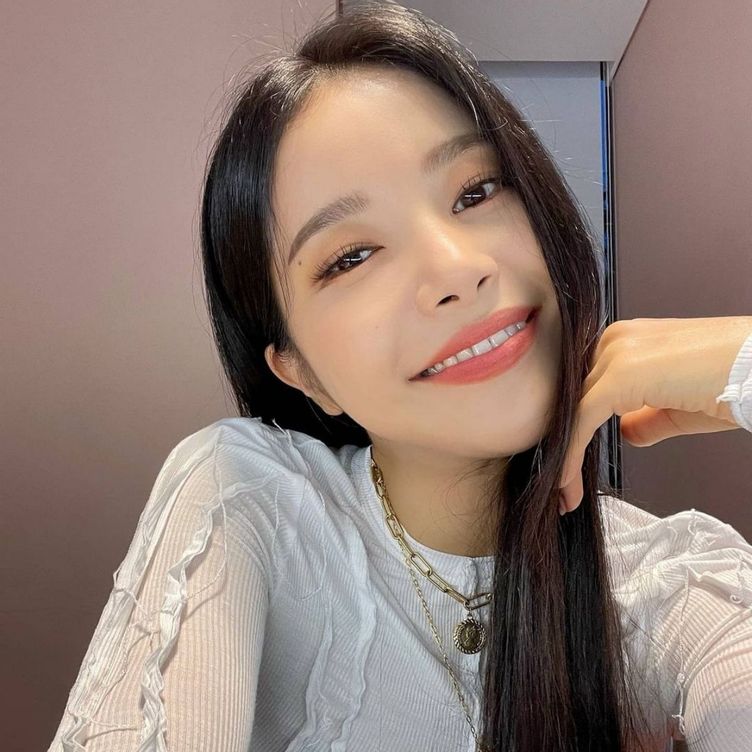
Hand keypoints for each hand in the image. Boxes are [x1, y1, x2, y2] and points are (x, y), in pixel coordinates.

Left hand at [558, 316, 751, 514]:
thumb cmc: (738, 382)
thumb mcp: (678, 407)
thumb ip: (645, 417)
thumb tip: (627, 432)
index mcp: (626, 341)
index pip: (584, 389)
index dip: (572, 428)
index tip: (568, 465)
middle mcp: (615, 340)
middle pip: (572, 399)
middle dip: (563, 443)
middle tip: (561, 485)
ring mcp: (617, 353)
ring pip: (572, 409)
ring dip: (564, 454)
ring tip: (563, 492)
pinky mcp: (622, 374)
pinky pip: (582, 418)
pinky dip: (570, 452)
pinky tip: (566, 480)